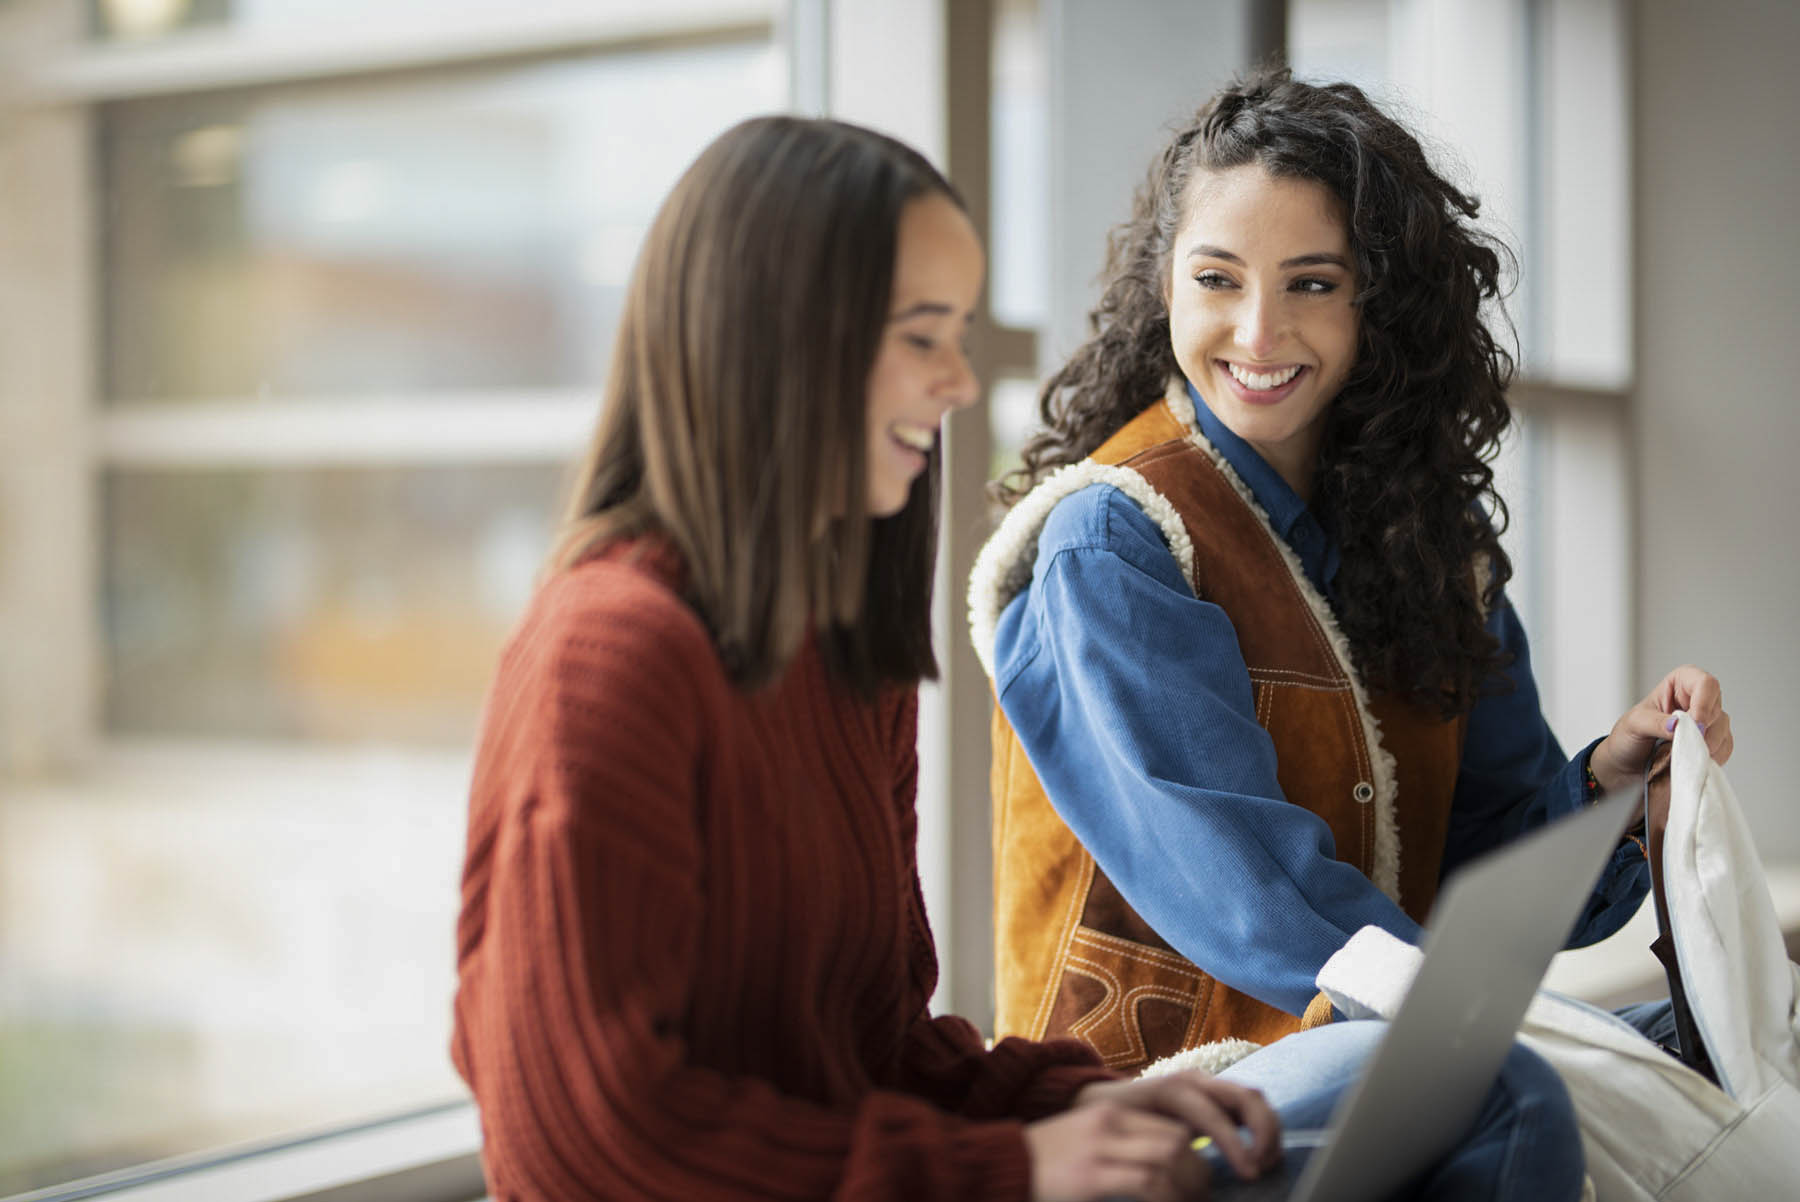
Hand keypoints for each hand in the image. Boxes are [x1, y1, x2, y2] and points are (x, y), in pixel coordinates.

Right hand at [1024, 1070, 1281, 1200]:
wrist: (998, 1167)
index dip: (1204, 1147)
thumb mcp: (1089, 1144)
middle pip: (1178, 1136)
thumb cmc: (1047, 1165)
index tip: (1211, 1173)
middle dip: (1202, 1169)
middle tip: (1205, 1195)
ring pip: (1171, 1155)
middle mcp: (1111, 1120)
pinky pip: (1149, 1183)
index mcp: (1114, 1110)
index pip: (1176, 1120)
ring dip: (1190, 1185)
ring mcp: (1101, 1145)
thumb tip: (1172, 1165)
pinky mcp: (1092, 1173)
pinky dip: (1169, 1199)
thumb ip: (1128, 1146)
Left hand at [1588, 665, 1733, 794]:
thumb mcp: (1635, 724)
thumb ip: (1656, 722)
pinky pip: (1724, 748)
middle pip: (1716, 709)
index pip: (1705, 683)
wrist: (1626, 764)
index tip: (1694, 726)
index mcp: (1680, 683)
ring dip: (1704, 747)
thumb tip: (1678, 725)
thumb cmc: (1628, 736)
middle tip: (1682, 746)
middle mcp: (1698, 699)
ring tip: (1678, 755)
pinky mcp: (1713, 743)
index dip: (1704, 704)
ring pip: (1722, 730)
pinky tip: (1690, 761)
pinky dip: (1711, 757)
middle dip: (1702, 731)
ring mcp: (1708, 722)